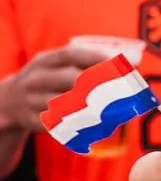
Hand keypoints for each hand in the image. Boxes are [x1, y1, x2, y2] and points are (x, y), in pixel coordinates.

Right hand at [0, 40, 116, 132]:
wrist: (9, 101)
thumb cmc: (46, 81)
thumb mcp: (57, 66)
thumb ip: (86, 64)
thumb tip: (130, 63)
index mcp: (43, 61)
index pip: (69, 54)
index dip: (93, 58)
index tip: (115, 64)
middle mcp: (35, 78)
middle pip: (67, 78)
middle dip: (95, 84)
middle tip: (118, 91)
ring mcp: (30, 100)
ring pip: (62, 104)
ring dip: (88, 108)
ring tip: (112, 112)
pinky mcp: (31, 120)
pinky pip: (55, 124)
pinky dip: (75, 125)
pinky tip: (94, 126)